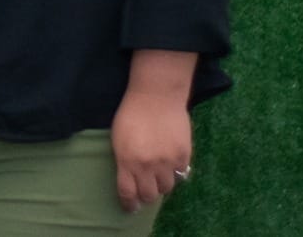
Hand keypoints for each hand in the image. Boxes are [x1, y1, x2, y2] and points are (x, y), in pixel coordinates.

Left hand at [110, 89, 191, 213]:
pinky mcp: (183, 154)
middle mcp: (148, 165)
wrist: (156, 95)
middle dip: (146, 195)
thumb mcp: (119, 139)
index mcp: (127, 160)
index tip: (130, 208)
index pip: (128, 193)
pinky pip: (181, 174)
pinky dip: (176, 172)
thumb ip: (125, 161)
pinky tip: (171, 163)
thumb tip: (131, 180)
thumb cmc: (131, 113)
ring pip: (167, 188)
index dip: (129, 204)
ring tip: (159, 174)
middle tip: (145, 189)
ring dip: (161, 184)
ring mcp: (168, 161)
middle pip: (149, 195)